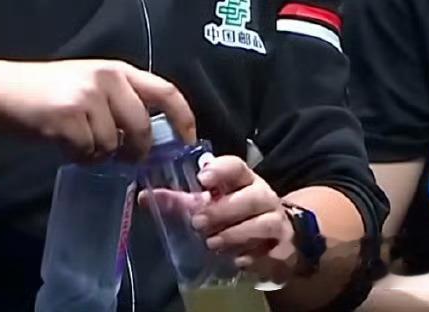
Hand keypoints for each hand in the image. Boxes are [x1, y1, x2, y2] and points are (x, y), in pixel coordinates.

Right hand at [0, 60, 195, 161]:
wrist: (5, 90)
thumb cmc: (51, 91)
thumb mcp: (93, 85)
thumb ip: (122, 102)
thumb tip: (152, 137)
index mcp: (119, 71)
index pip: (166, 92)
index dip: (184, 118)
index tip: (188, 141)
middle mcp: (107, 80)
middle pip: (142, 126)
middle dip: (138, 151)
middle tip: (126, 158)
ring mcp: (87, 97)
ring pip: (112, 144)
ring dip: (99, 153)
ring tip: (79, 141)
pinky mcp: (67, 117)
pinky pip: (87, 151)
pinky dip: (79, 156)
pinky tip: (64, 143)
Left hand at [190, 154, 295, 282]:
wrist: (277, 240)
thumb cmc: (239, 216)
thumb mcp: (213, 205)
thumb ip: (182, 202)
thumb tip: (144, 197)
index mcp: (246, 181)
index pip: (238, 167)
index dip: (222, 170)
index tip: (203, 177)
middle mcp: (265, 198)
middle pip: (253, 196)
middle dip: (225, 209)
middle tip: (198, 222)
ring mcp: (278, 223)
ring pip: (264, 223)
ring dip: (237, 233)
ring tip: (213, 243)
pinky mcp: (283, 250)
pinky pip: (271, 252)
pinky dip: (254, 257)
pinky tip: (238, 261)